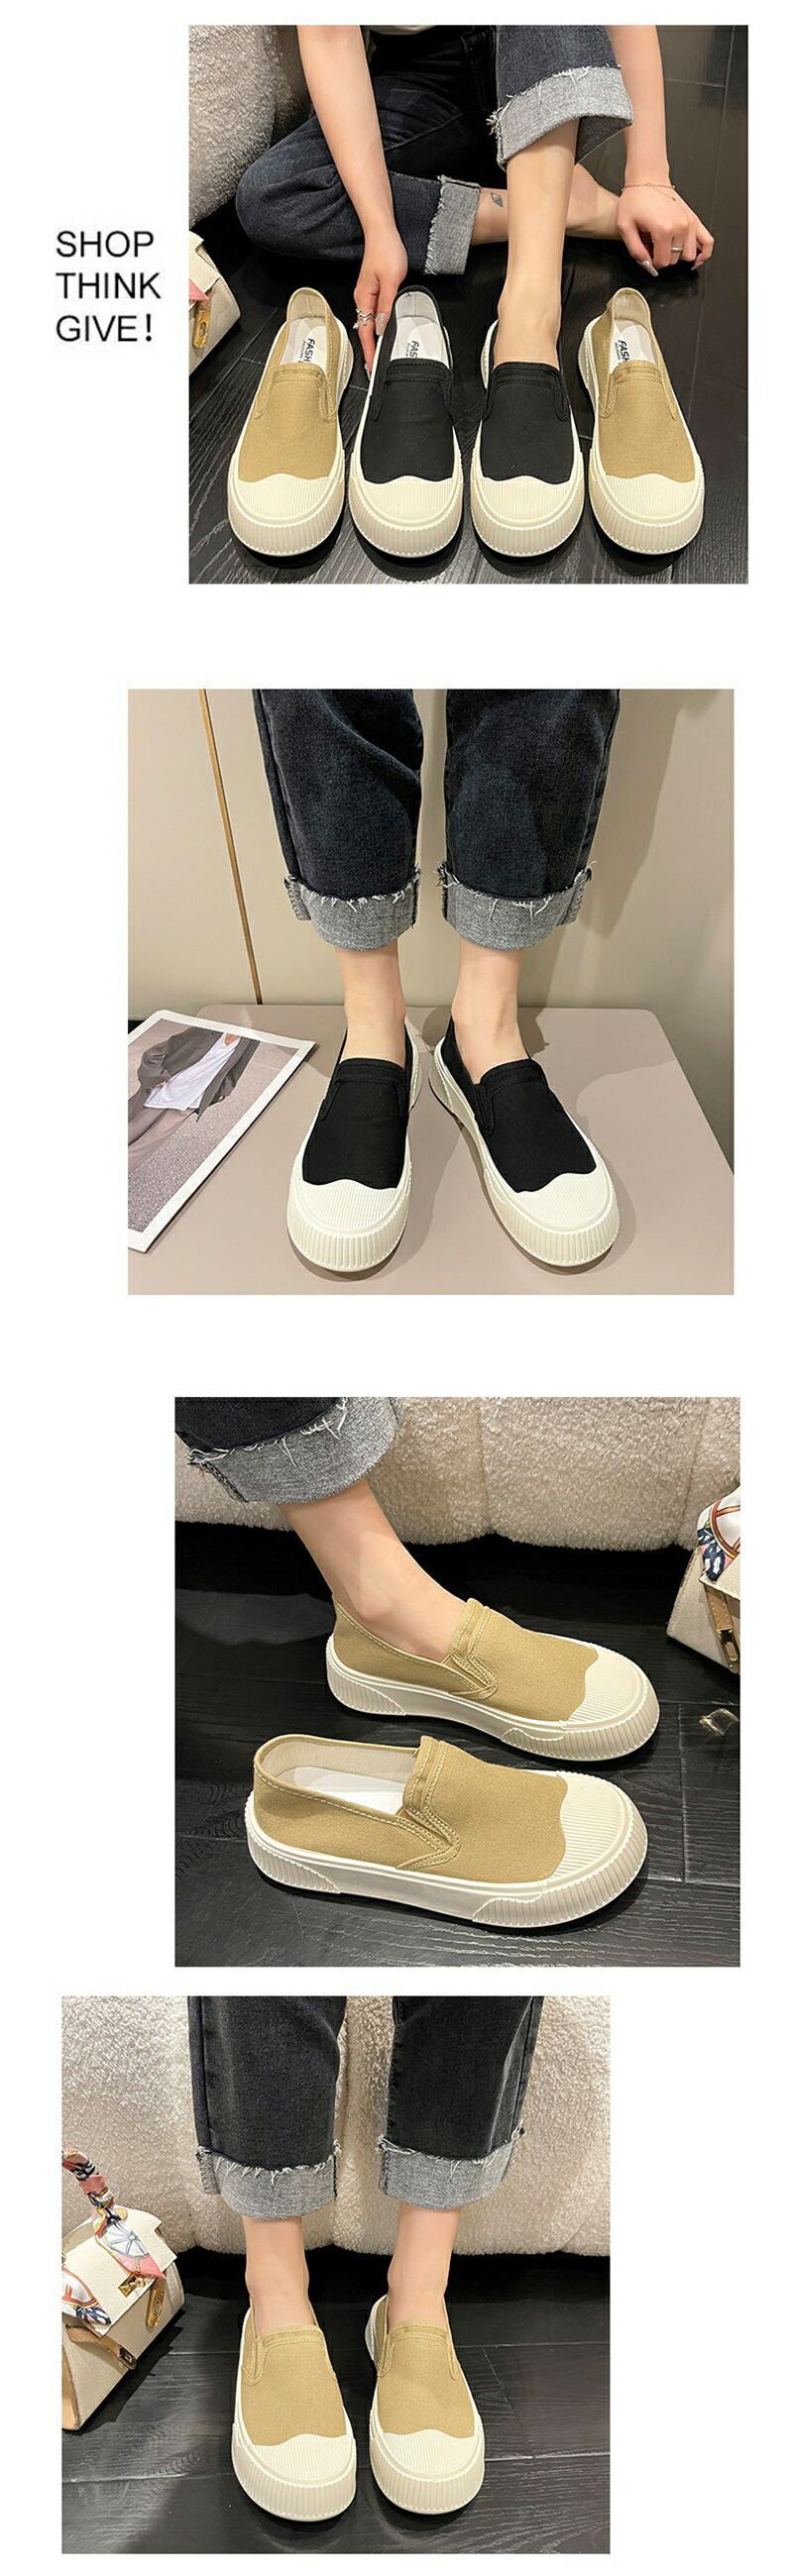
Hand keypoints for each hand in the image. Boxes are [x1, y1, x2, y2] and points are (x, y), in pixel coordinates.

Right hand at [353, 221, 407, 372]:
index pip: (367, 332)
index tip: (372, 367)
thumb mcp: (391, 281)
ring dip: (374, 340)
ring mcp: (368, 295)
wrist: (382, 232)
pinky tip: (382, 333)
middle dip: (370, 350)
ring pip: (369, 323)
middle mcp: (363, 298)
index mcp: (364, 298)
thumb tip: (382, 326)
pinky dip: (377, 327)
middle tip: (374, 368)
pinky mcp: (374, 291)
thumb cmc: (386, 250)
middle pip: (366, 331)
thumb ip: (386, 306)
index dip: (369, 351)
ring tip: (378, 356)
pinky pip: (374, 314)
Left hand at [617, 184, 713, 273]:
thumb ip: (635, 250)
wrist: (648, 180)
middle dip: (663, 256)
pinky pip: (708, 242)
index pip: (663, 262)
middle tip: (654, 244)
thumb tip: (647, 265)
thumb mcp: (625, 227)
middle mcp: (680, 226)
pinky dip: (704, 253)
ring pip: (689, 255)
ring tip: (667, 245)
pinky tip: (696, 258)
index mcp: (664, 229)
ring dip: (678, 254)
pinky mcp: (694, 219)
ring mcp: (689, 222)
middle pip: (675, 259)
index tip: (647, 253)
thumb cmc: (636, 199)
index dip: (652, 262)